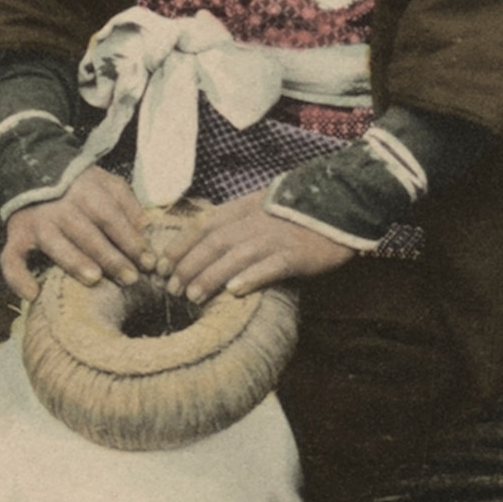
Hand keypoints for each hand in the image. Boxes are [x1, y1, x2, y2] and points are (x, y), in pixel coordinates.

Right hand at [0, 170, 154, 298]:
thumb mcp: (106, 183)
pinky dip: (17, 277)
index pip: (111, 217)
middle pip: (87, 233)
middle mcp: (60, 207)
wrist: (33, 169)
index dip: (130, 240)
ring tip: (94, 279)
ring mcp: (37, 222)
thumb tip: (145, 227)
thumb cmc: (78, 185)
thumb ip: (127, 203)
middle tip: (130, 278)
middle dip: (110, 257)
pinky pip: (11, 258)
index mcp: (86, 192)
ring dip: (75, 262)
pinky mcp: (17, 236)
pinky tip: (33, 294)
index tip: (149, 261)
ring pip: (55, 244)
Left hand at [165, 191, 353, 301]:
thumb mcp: (262, 207)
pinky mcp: (296, 254)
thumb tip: (203, 243)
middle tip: (171, 288)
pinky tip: (234, 292)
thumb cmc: (297, 213)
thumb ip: (235, 221)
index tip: (161, 264)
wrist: (341, 205)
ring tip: (192, 296)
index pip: (203, 225)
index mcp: (244, 209)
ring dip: (210, 276)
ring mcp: (276, 238)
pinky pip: (270, 266)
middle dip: (188, 266)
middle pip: (214, 242)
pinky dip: (251, 277)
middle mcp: (255, 222)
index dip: (180, 245)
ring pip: (235, 256)